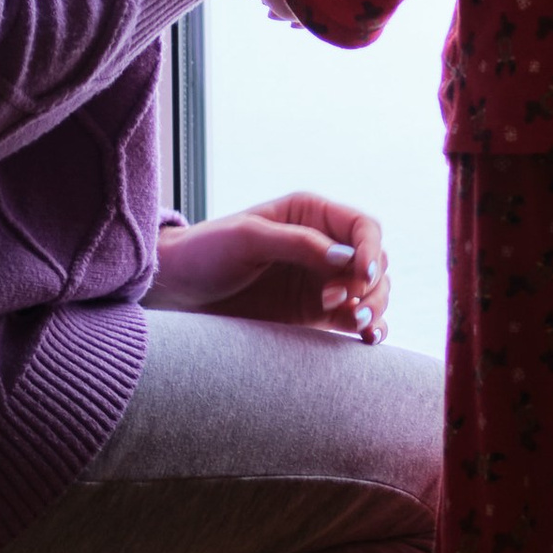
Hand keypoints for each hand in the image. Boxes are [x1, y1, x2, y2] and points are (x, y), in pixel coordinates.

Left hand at [148, 191, 389, 340]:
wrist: (177, 290)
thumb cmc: (206, 251)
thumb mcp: (248, 238)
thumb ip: (299, 243)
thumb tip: (348, 257)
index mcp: (310, 215)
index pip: (364, 228)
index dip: (371, 251)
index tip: (361, 276)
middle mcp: (323, 246)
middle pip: (376, 262)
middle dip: (370, 284)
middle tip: (338, 302)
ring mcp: (321, 281)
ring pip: (372, 292)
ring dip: (374, 307)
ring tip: (353, 322)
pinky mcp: (315, 314)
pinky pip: (356, 319)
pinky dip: (370, 328)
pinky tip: (368, 338)